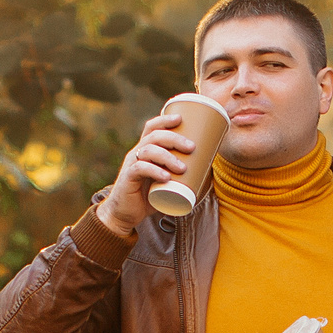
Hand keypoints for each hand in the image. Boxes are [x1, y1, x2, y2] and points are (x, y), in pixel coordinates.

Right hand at [95, 111, 198, 236]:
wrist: (125, 214)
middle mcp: (137, 153)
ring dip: (168, 156)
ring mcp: (131, 165)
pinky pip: (140, 169)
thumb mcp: (166, 182)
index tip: (180, 118)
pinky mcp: (128, 178)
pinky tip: (166, 177)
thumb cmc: (148, 197)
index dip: (164, 120)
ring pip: (148, 151)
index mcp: (145, 149)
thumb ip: (180, 175)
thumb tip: (207, 172)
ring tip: (182, 168)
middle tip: (191, 147)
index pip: (152, 127)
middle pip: (154, 136)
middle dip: (174, 138)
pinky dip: (154, 171)